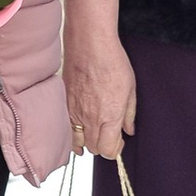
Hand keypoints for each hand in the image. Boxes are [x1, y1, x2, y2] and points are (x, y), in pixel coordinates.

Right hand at [64, 24, 136, 158]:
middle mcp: (90, 119)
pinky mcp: (64, 105)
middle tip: (109, 134)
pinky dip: (73, 131)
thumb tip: (129, 129)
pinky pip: (66, 128)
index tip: (120, 142)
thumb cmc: (112, 62)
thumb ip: (129, 114)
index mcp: (110, 117)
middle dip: (102, 145)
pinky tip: (80, 125)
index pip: (109, 150)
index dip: (116, 150)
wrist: (89, 45)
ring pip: (77, 142)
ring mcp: (74, 113)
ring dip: (86, 141)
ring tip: (93, 132)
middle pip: (94, 149)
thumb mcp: (130, 89)